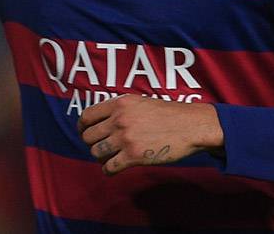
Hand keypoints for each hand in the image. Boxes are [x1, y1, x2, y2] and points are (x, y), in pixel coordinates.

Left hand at [77, 94, 222, 174]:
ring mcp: (125, 138)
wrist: (190, 126)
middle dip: (91, 143)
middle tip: (100, 147)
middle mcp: (119, 120)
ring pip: (96, 152)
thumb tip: (101, 122)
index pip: (87, 116)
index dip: (83, 127)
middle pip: (88, 136)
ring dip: (100, 157)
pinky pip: (109, 167)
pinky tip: (112, 169)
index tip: (85, 133)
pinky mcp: (134, 156)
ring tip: (108, 158)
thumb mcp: (139, 102)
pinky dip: (108, 170)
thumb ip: (119, 110)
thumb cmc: (168, 114)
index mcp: (119, 104)